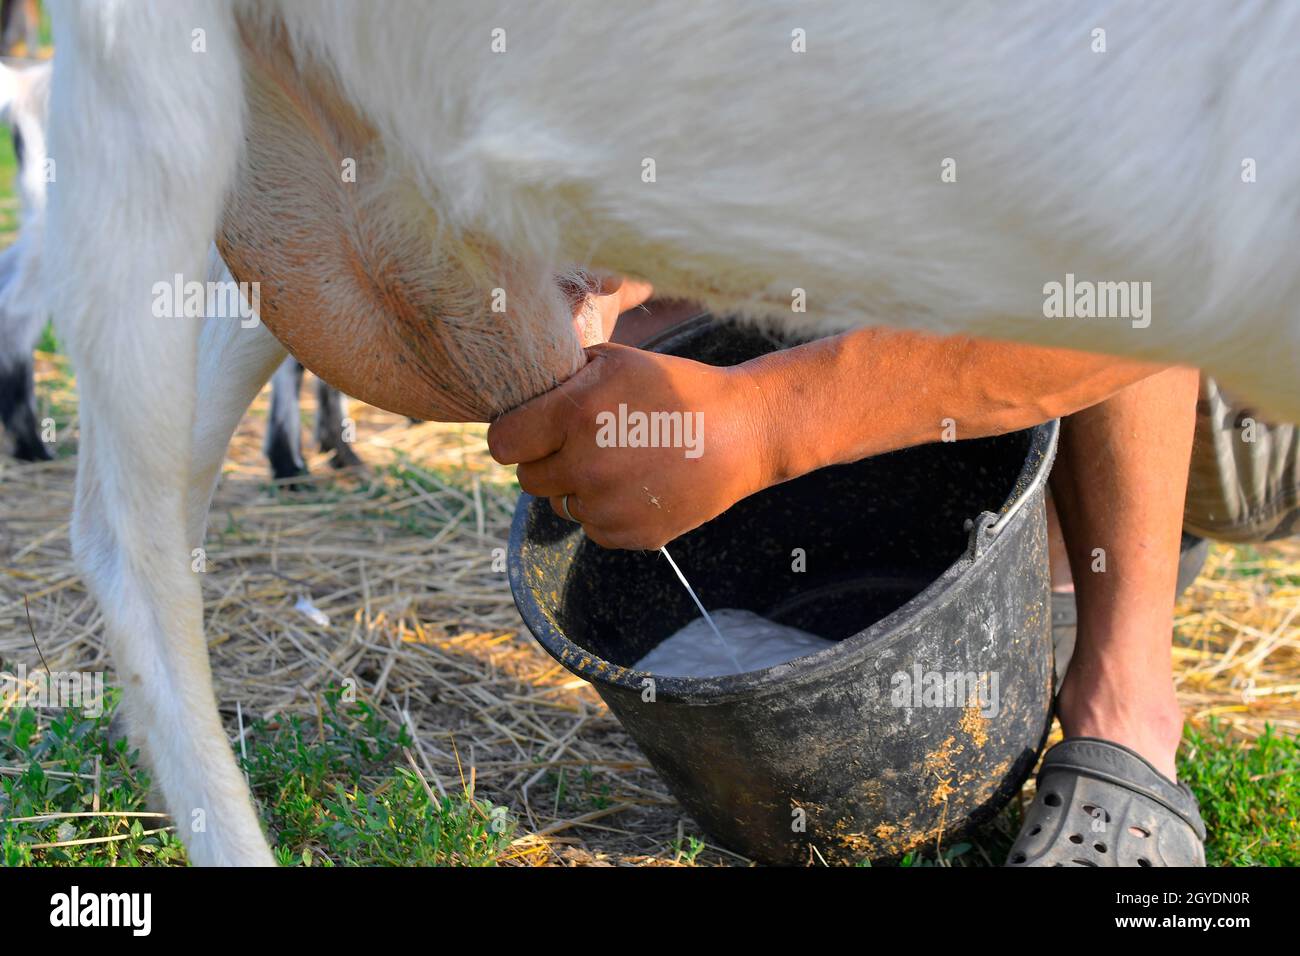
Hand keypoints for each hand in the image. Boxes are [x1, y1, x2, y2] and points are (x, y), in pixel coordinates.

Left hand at [488, 342, 774, 548]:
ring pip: (561, 504)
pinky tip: (639, 483)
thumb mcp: (617, 360)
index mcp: (575, 414)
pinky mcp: (630, 535)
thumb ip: (563, 378)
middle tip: (582, 443)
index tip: (532, 430)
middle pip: (528, 478)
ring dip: (578, 487)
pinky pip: (593, 527)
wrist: (743, 431)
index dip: (515, 435)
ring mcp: (608, 506)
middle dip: (547, 461)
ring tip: (619, 460)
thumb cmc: (677, 387)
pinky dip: (607, 510)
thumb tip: (521, 393)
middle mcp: (585, 465)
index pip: (502, 443)